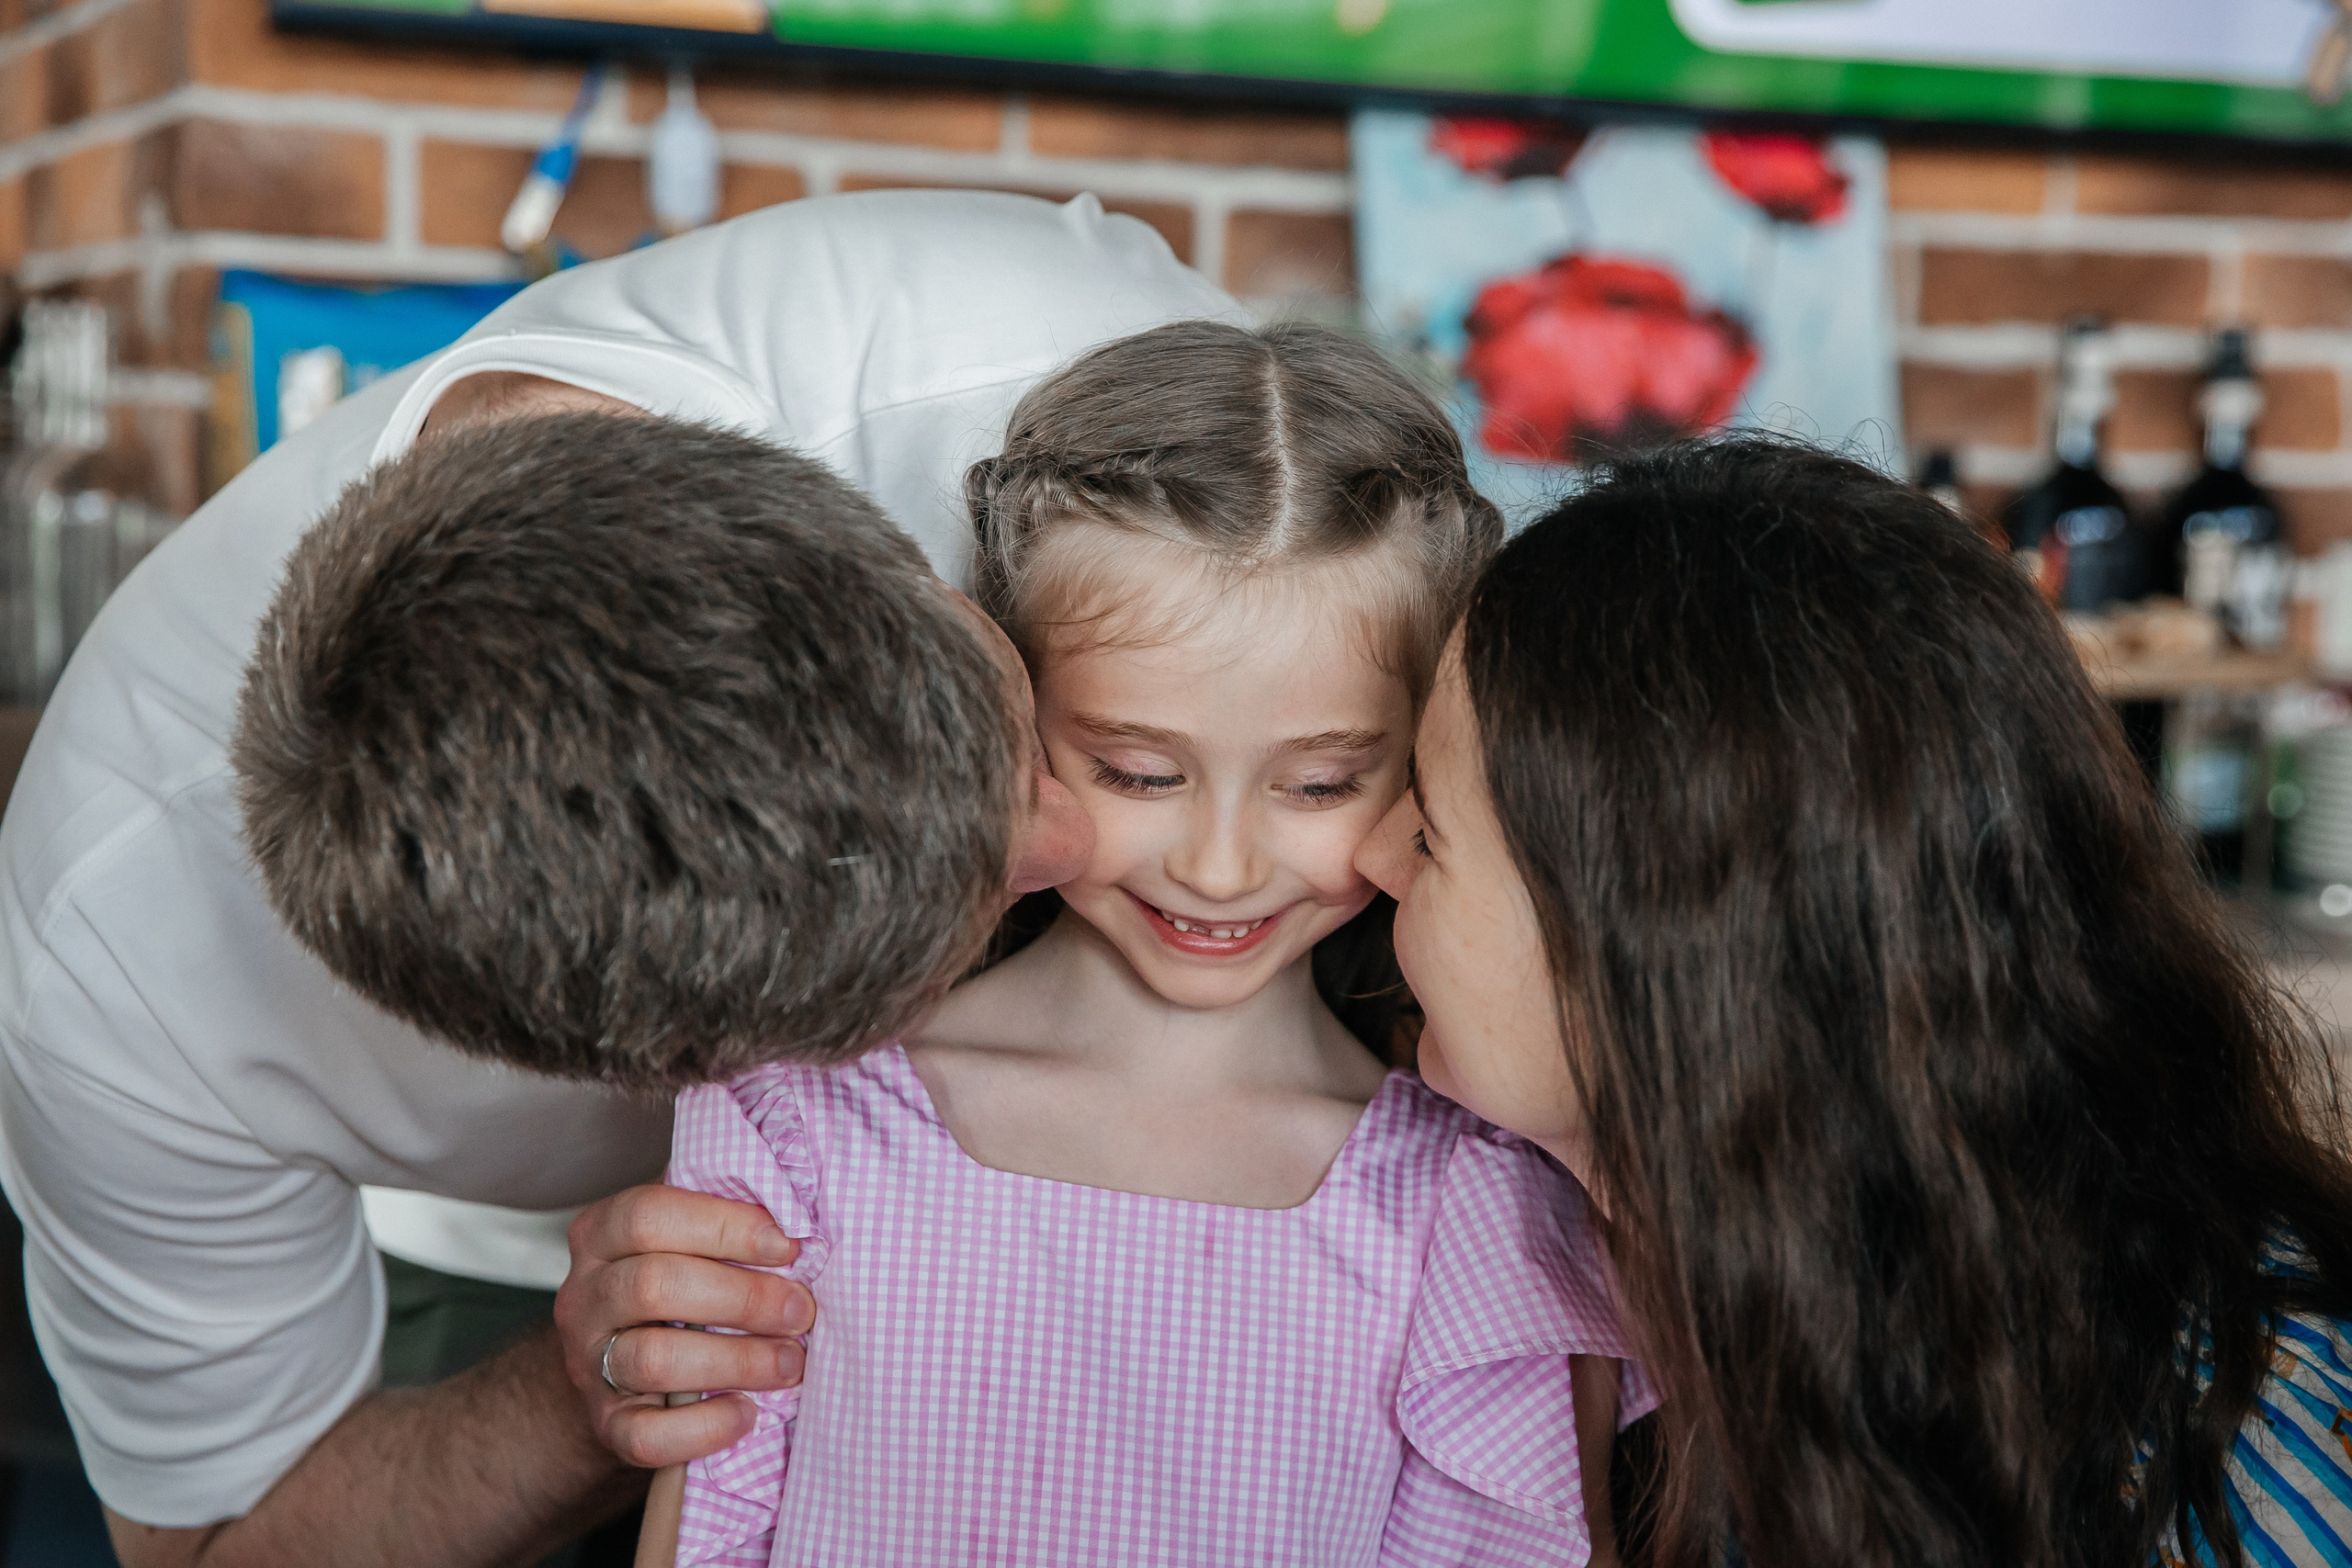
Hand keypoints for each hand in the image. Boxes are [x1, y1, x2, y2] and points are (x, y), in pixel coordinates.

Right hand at [555, 1186, 813, 1469]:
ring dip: (737, 1360)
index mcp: (601, 1235)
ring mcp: (589, 1365)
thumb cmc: (676, 1289)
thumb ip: (723, 1219)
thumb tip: (799, 1210)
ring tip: (790, 1363)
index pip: (649, 1214)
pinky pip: (646, 1436)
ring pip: (651, 1359)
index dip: (725, 1227)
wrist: (622, 1373)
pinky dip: (705, 1427)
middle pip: (653, 1285)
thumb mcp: (685, 1241)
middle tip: (802, 1312)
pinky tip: (746, 1412)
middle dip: (743, 1298)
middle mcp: (584, 1297)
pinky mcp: (607, 1426)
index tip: (788, 1248)